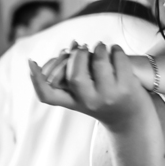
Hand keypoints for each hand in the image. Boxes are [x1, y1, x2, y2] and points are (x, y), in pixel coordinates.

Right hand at [30, 43, 153, 130]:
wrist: (134, 122)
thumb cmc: (108, 102)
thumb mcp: (88, 95)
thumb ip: (77, 74)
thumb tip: (74, 43)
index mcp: (74, 103)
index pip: (48, 96)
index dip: (36, 80)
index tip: (30, 62)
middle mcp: (89, 102)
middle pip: (75, 75)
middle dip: (78, 56)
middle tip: (84, 47)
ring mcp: (109, 96)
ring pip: (98, 64)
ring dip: (98, 49)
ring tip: (101, 46)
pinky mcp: (127, 89)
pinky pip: (118, 62)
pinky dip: (116, 51)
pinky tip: (115, 50)